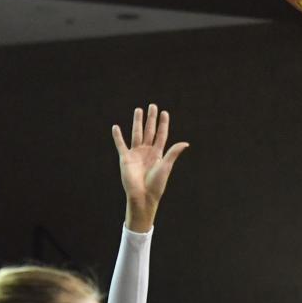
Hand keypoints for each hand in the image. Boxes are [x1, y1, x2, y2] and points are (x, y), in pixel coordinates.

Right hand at [112, 104, 188, 232]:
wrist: (143, 196)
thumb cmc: (156, 184)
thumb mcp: (166, 167)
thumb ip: (173, 153)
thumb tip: (185, 143)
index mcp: (158, 154)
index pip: (161, 135)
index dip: (163, 124)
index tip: (164, 112)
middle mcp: (147, 152)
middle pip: (149, 131)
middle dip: (151, 119)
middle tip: (152, 106)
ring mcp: (136, 154)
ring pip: (136, 134)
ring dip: (137, 122)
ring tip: (138, 110)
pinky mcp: (125, 158)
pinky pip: (120, 144)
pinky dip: (117, 136)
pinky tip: (116, 127)